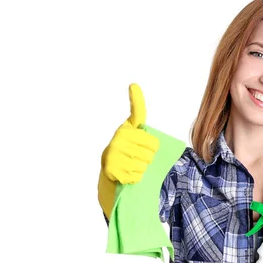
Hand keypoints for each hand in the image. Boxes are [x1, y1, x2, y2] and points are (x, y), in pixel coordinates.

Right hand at [98, 83, 159, 217]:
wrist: (110, 172)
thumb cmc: (129, 155)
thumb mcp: (137, 142)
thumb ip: (147, 137)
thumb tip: (150, 122)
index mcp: (128, 128)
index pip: (136, 112)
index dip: (136, 98)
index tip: (133, 85)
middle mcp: (119, 136)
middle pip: (152, 149)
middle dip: (149, 157)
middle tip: (137, 158)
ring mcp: (114, 151)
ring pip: (144, 163)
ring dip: (142, 169)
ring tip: (131, 165)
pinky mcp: (111, 167)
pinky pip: (136, 175)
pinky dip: (135, 178)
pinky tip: (126, 174)